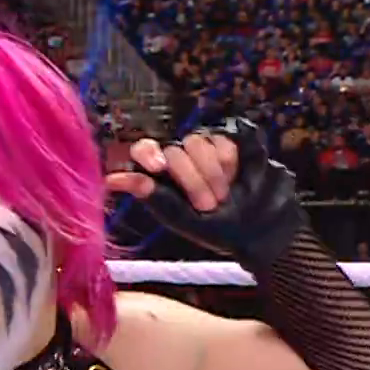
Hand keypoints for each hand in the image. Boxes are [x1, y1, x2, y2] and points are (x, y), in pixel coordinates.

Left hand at [105, 119, 302, 268]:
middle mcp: (181, 157)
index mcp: (162, 175)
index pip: (144, 150)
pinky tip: (237, 176)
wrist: (259, 228)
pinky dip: (230, 160)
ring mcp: (206, 148)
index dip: (148, 154)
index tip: (159, 168)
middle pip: (174, 150)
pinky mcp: (232, 142)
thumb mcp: (177, 216)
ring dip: (212, 172)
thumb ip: (148, 193)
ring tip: (225, 195)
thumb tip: (110, 179)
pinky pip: (224, 140)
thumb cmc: (213, 228)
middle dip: (193, 180)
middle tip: (208, 205)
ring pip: (197, 142)